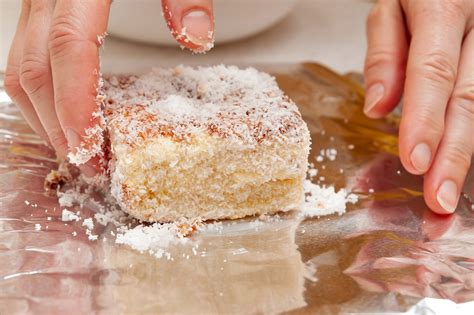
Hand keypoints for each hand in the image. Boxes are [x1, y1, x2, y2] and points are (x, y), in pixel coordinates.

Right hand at [4, 0, 213, 175]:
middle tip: (89, 166)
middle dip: (57, 126)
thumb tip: (196, 39)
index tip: (90, 149)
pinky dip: (42, 94)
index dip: (75, 104)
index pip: (68, 48)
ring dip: (45, 116)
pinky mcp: (41, 5)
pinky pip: (26, 54)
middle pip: (34, 68)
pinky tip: (65, 113)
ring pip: (20, 66)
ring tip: (77, 150)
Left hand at [363, 0, 472, 213]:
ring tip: (447, 190)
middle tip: (439, 198)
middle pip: (469, 97)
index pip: (433, 72)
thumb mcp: (389, 8)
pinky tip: (456, 161)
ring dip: (465, 153)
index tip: (414, 162)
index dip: (425, 120)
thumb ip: (384, 55)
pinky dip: (471, 133)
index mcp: (445, 8)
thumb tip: (378, 107)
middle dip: (453, 154)